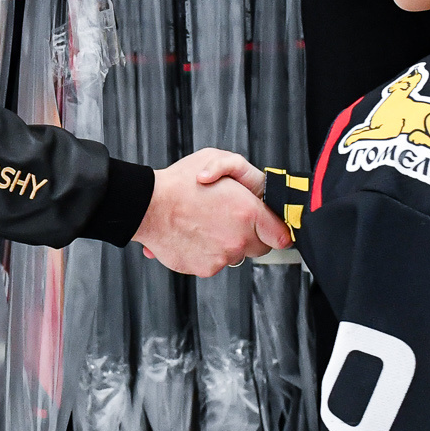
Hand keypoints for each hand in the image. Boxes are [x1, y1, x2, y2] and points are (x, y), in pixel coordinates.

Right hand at [133, 149, 291, 276]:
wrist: (149, 206)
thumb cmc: (181, 182)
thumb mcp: (220, 162)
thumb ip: (247, 180)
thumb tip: (259, 203)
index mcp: (248, 212)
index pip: (281, 235)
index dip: (277, 232)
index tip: (273, 231)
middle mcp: (239, 238)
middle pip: (260, 248)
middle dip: (250, 236)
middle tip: (231, 221)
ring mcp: (223, 256)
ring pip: (234, 255)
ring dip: (224, 243)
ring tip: (203, 224)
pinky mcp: (206, 269)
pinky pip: (214, 263)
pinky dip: (205, 253)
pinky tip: (192, 235)